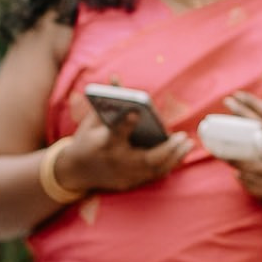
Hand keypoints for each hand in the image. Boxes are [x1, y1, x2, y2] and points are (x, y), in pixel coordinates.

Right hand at [54, 109, 189, 195]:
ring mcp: (123, 176)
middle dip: (166, 149)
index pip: (115, 133)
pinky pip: (152, 176)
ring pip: (153, 170)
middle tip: (182, 136)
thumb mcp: (92, 120)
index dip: (125, 122)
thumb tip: (116, 77)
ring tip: (187, 144)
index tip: (136, 111)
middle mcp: (115, 162)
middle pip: (145, 159)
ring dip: (173, 158)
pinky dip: (167, 166)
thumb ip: (107, 101)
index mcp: (103, 143)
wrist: (74, 171)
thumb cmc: (86, 140)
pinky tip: (179, 154)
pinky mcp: (128, 184)